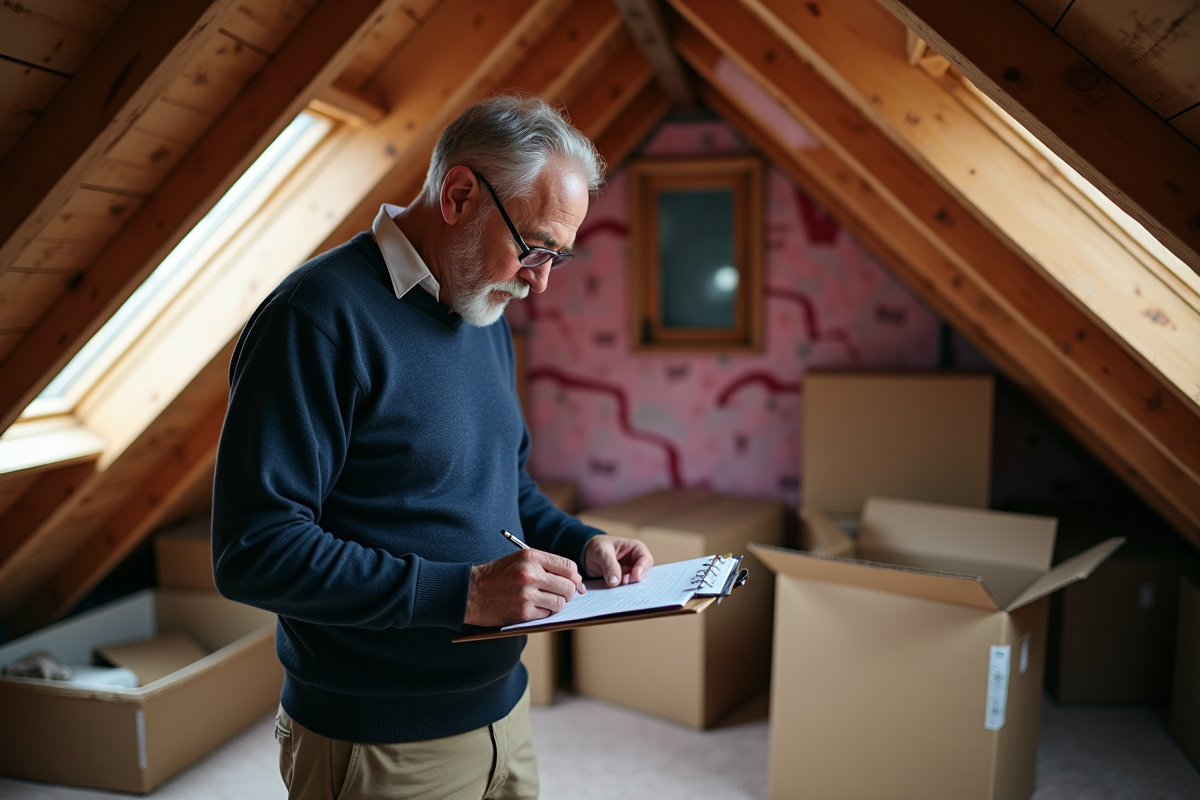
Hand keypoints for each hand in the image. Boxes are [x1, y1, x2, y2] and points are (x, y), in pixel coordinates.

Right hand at [464, 549, 585, 627]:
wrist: (470, 592)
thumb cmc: (497, 576)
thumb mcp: (519, 560)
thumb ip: (546, 566)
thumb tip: (575, 580)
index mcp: (531, 556)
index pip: (569, 567)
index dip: (574, 577)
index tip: (572, 583)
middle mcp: (530, 573)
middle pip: (568, 586)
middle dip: (568, 593)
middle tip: (560, 595)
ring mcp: (527, 594)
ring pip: (560, 602)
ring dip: (556, 604)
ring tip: (544, 601)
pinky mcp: (523, 612)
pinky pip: (546, 614)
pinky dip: (542, 613)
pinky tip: (531, 608)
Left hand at [584, 536, 653, 586]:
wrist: (586, 554)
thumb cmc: (597, 546)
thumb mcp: (602, 553)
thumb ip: (609, 566)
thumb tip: (615, 582)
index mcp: (635, 548)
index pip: (646, 559)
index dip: (642, 568)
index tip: (634, 576)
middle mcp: (635, 561)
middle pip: (642, 574)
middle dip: (634, 580)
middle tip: (624, 584)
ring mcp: (629, 572)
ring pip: (634, 583)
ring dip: (626, 587)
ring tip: (616, 587)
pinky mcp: (622, 580)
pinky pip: (624, 588)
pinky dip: (620, 590)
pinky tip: (613, 591)